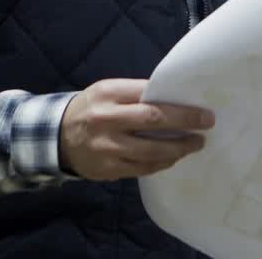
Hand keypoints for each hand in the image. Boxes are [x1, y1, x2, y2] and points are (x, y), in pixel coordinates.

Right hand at [58, 78, 214, 180]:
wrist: (55, 137)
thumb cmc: (91, 108)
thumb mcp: (108, 91)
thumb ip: (136, 94)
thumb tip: (175, 99)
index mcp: (108, 94)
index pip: (150, 97)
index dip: (179, 106)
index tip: (202, 111)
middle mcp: (106, 120)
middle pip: (153, 122)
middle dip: (185, 124)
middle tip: (207, 126)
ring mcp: (106, 148)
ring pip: (151, 151)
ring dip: (178, 149)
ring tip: (195, 145)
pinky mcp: (107, 170)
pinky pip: (142, 169)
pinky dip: (161, 164)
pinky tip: (173, 158)